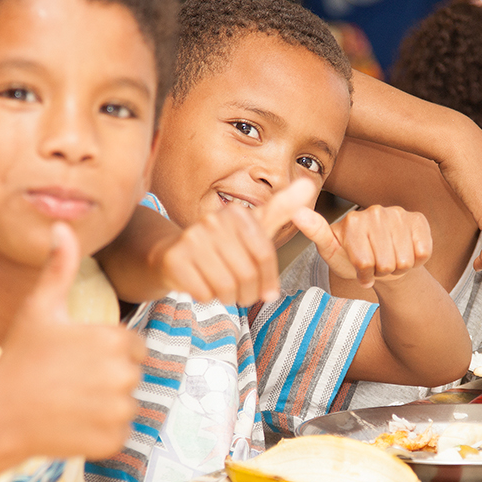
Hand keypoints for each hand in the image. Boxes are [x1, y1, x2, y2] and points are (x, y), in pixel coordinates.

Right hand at [0, 223, 145, 460]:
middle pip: (131, 376)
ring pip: (126, 406)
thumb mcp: (40, 308)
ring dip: (104, 406)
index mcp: (114, 340)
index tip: (77, 358)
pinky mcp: (112, 440)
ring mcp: (118, 410)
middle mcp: (123, 374)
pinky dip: (99, 433)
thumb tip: (63, 226)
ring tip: (68, 401)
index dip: (106, 352)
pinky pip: (118, 434)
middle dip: (106, 379)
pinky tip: (70, 424)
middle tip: (69, 381)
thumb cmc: (20, 358)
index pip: (133, 346)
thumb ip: (59, 267)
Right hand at [157, 179, 316, 305]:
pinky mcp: (175, 258)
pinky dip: (207, 297)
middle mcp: (213, 221)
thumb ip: (281, 209)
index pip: (265, 255)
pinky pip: (203, 292)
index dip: (268, 280)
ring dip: (228, 297)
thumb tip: (308, 183)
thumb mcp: (254, 227)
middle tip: (242, 295)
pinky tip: (203, 286)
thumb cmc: (222, 245)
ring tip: (224, 292)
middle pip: (247, 273)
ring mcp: (192, 238)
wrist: (174, 255)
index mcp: (237, 214)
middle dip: (248, 292)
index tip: (267, 291)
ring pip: (226, 286)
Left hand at [293, 204, 431, 288]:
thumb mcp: (332, 251)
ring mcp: (398, 213)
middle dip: (382, 272)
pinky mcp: (418, 219)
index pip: (364, 262)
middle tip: (378, 265)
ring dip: (399, 267)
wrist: (386, 262)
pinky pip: (422, 251)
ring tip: (391, 260)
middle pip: (385, 263)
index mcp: (352, 220)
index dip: (365, 275)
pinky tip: (407, 252)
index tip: (360, 270)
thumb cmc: (356, 260)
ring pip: (405, 259)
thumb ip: (316, 232)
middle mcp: (375, 211)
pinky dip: (416, 260)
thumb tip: (296, 211)